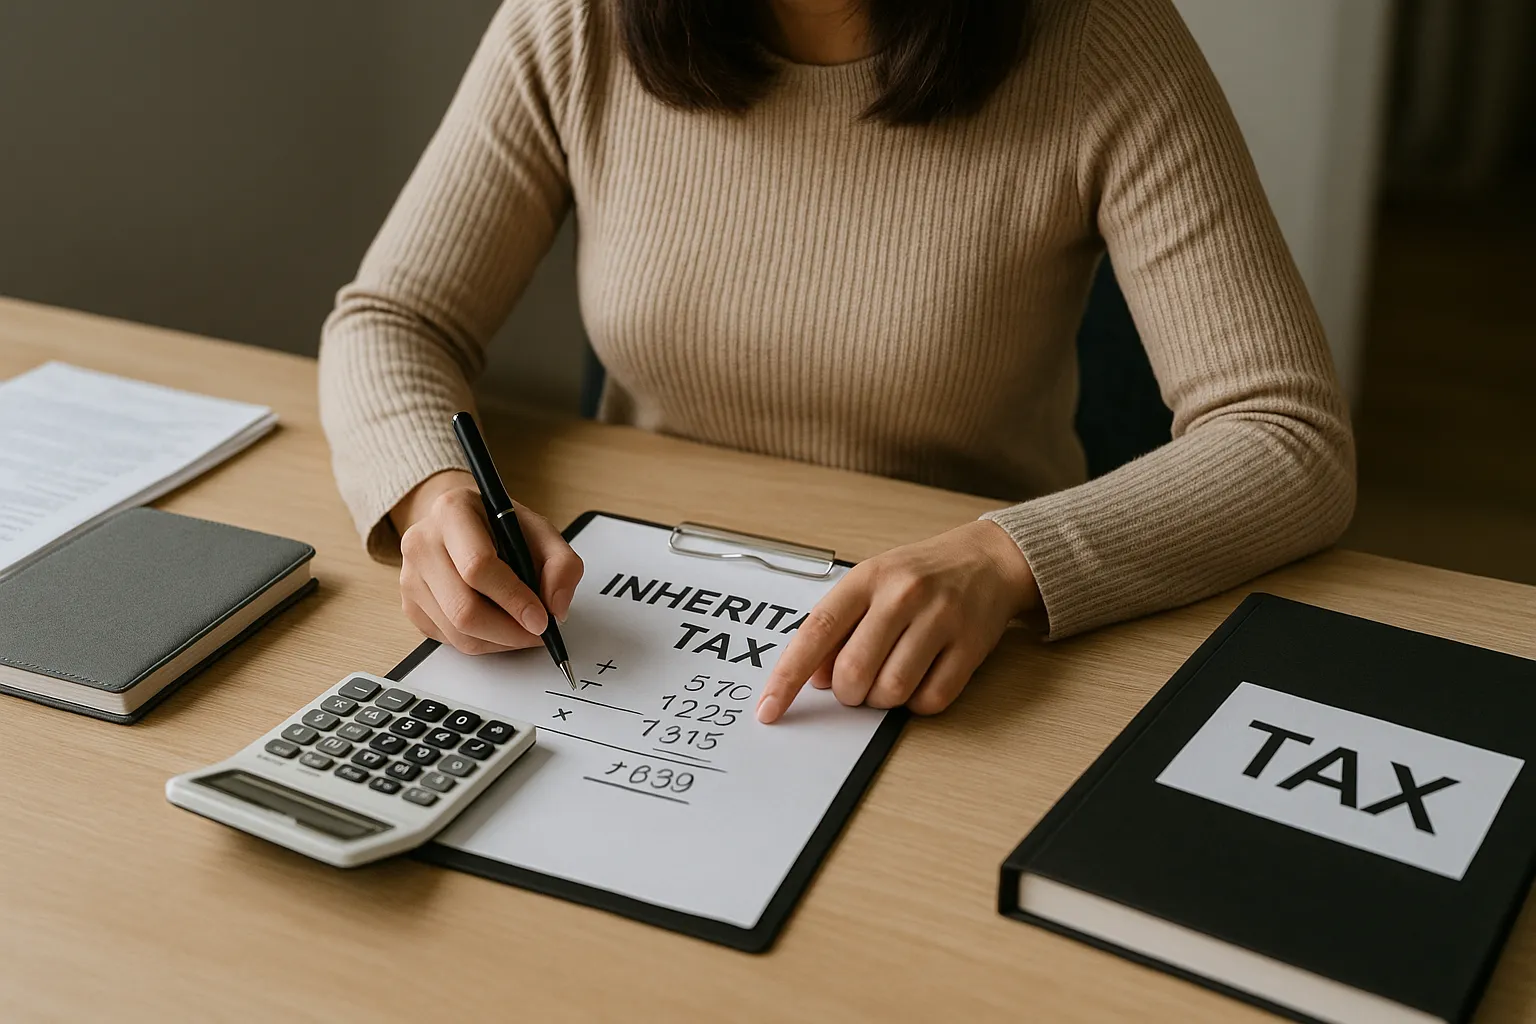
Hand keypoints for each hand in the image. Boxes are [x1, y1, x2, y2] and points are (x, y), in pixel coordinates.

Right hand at [390, 470, 583, 654]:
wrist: (463, 524)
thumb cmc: (501, 526)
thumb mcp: (542, 531)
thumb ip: (562, 565)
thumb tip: (556, 608)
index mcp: (452, 511)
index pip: (478, 566)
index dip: (514, 599)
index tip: (541, 618)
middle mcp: (421, 543)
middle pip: (463, 608)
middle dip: (509, 631)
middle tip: (537, 633)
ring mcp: (410, 576)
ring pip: (457, 631)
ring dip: (499, 641)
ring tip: (523, 629)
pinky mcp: (410, 605)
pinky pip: (448, 640)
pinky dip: (482, 642)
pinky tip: (499, 624)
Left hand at [756, 520, 1038, 722]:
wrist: (987, 560)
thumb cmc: (919, 576)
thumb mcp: (870, 585)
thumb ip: (837, 627)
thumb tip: (814, 678)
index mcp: (867, 578)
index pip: (816, 633)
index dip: (788, 677)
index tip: (769, 709)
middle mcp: (902, 595)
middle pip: (854, 672)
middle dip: (848, 693)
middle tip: (858, 684)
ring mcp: (939, 619)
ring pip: (892, 691)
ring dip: (883, 700)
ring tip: (891, 677)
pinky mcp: (970, 645)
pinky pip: (931, 700)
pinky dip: (918, 703)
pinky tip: (921, 680)